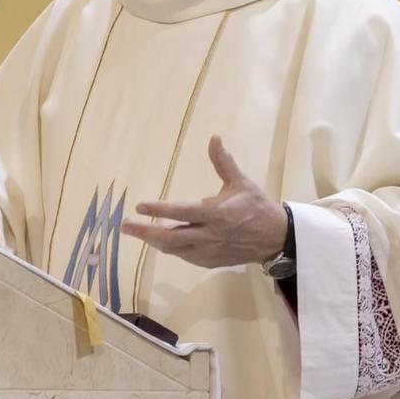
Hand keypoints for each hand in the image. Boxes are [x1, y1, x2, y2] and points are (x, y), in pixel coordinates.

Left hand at [123, 137, 285, 268]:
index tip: (140, 205)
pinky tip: (160, 241)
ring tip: (137, 231)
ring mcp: (208, 251)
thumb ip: (223, 162)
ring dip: (153, 241)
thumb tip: (214, 137)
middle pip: (170, 237)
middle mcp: (209, 235)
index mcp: (216, 214)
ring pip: (174, 249)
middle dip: (145, 232)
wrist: (275, 238)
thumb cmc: (257, 207)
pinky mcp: (209, 261)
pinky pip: (184, 256)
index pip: (182, 212)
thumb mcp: (241, 182)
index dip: (160, 210)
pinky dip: (169, 249)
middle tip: (125, 225)